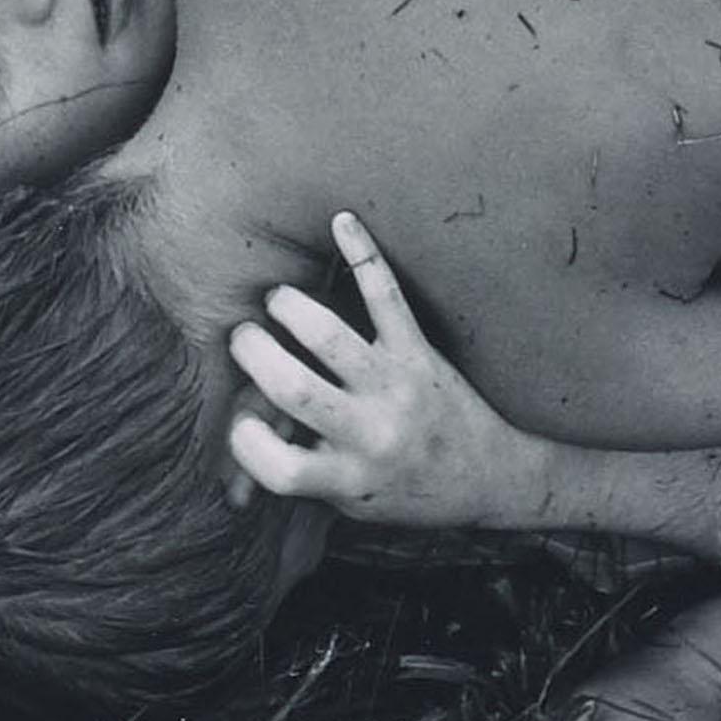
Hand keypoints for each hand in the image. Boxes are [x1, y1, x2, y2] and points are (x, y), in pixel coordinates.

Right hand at [225, 212, 540, 528]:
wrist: (489, 477)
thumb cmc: (404, 489)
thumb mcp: (350, 501)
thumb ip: (298, 476)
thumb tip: (232, 482)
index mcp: (349, 479)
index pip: (280, 467)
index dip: (245, 442)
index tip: (241, 423)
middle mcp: (371, 434)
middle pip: (293, 388)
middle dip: (254, 353)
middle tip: (244, 338)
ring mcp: (396, 387)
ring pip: (328, 337)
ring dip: (290, 309)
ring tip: (277, 301)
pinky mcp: (419, 352)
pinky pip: (386, 295)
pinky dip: (363, 253)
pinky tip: (342, 220)